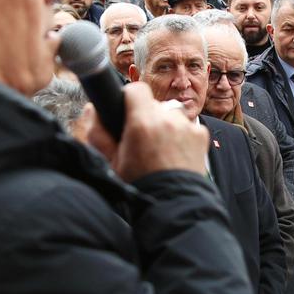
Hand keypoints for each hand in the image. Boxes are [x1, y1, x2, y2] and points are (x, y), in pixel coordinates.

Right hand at [86, 82, 209, 182]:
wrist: (173, 205)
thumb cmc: (140, 184)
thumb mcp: (111, 161)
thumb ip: (97, 132)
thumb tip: (92, 108)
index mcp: (142, 122)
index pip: (136, 89)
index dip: (129, 98)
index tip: (127, 111)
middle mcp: (167, 118)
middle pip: (153, 104)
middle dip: (147, 117)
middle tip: (142, 140)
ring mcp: (186, 126)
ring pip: (171, 114)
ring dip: (165, 125)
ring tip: (161, 149)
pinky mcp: (200, 135)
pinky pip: (187, 126)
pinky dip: (182, 136)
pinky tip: (176, 155)